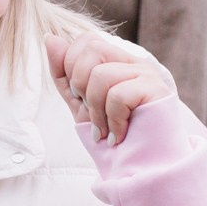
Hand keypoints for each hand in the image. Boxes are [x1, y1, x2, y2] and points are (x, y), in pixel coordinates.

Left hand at [47, 29, 172, 144]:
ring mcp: (147, 74)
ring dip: (96, 111)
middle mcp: (134, 62)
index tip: (80, 98)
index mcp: (118, 62)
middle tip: (93, 114)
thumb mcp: (80, 104)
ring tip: (105, 131)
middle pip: (92, 48)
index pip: (87, 40)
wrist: (140, 167)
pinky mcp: (156, 90)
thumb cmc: (113, 136)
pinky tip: (119, 135)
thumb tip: (50, 38)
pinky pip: (118, 95)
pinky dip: (113, 121)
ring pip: (101, 74)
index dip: (71, 65)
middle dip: (80, 85)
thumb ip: (64, 74)